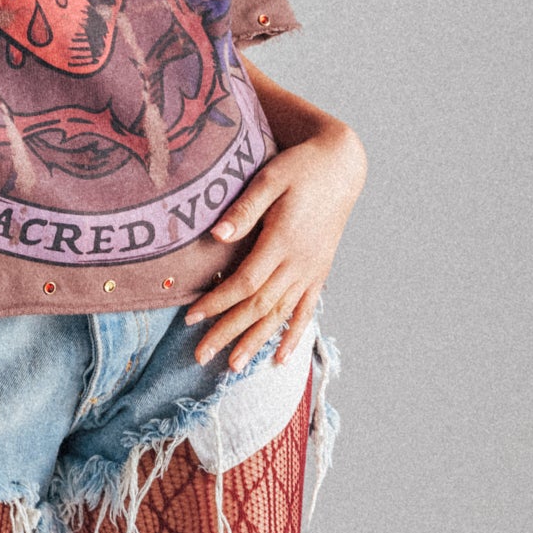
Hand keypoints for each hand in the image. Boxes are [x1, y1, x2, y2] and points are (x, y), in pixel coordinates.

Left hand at [184, 117, 365, 372]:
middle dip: (228, 332)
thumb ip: (245, 208)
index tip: (190, 317)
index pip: (245, 283)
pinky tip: (280, 358)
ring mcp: (312, 270)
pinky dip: (294, 335)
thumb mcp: (270, 178)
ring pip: (281, 314)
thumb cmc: (301, 167)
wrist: (342, 166)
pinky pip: (306, 310)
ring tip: (234, 366)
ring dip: (256, 341)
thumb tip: (217, 236)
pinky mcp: (319, 272)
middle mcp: (299, 262)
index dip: (217, 302)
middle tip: (200, 357)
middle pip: (259, 306)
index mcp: (283, 240)